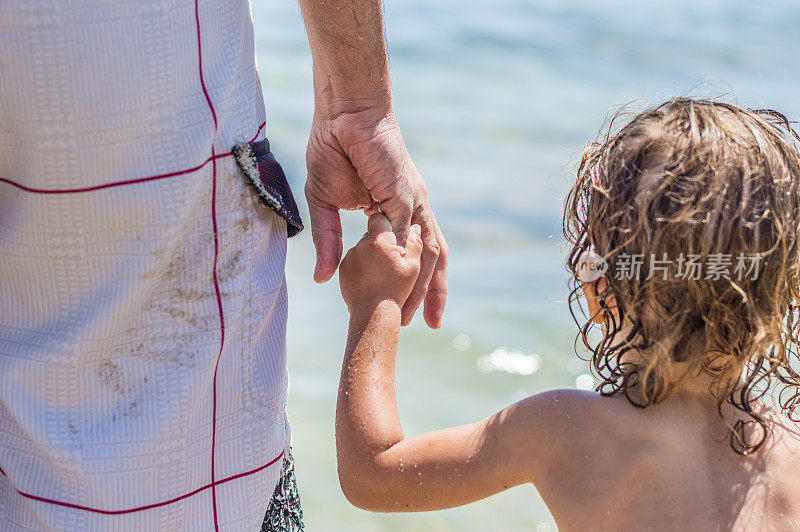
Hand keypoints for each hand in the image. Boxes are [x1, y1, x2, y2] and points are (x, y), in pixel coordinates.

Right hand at [305, 106, 447, 327]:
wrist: (342, 114)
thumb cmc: (334, 149)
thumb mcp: (325, 203)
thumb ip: (328, 240)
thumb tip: (322, 278)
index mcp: (396, 211)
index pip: (412, 252)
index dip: (413, 282)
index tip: (405, 311)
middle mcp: (412, 209)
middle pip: (432, 257)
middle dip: (432, 292)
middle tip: (426, 324)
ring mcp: (413, 202)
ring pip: (430, 252)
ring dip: (427, 286)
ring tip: (421, 318)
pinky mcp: (406, 195)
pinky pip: (412, 236)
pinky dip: (409, 263)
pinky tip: (402, 288)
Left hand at [339, 214, 421, 311]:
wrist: (373, 315)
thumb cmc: (396, 290)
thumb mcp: (412, 266)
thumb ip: (414, 243)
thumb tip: (415, 227)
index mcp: (381, 240)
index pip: (380, 220)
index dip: (388, 225)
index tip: (392, 233)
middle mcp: (362, 245)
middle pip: (373, 234)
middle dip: (382, 242)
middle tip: (392, 257)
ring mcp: (351, 256)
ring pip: (364, 247)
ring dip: (374, 255)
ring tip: (384, 273)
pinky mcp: (344, 269)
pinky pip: (356, 261)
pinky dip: (364, 266)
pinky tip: (373, 278)